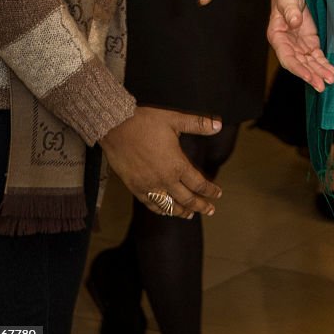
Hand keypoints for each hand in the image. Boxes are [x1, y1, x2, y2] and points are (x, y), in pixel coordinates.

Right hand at [100, 106, 222, 217]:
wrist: (115, 126)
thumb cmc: (145, 121)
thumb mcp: (174, 119)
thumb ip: (198, 124)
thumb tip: (218, 125)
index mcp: (177, 165)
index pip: (198, 184)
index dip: (210, 190)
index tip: (218, 194)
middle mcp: (164, 179)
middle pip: (186, 199)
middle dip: (200, 206)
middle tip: (210, 210)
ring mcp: (148, 185)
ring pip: (168, 205)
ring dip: (181, 211)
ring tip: (190, 215)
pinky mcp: (134, 186)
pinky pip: (150, 203)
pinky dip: (160, 210)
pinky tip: (165, 210)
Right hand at [268, 0, 333, 91]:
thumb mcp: (287, 1)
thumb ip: (290, 11)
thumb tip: (295, 21)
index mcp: (277, 37)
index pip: (287, 58)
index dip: (297, 68)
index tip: (308, 77)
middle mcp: (287, 45)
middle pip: (299, 64)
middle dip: (311, 75)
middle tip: (322, 86)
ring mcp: (299, 46)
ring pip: (309, 63)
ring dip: (319, 72)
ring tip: (330, 80)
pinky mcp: (310, 43)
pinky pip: (317, 57)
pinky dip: (324, 65)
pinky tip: (331, 72)